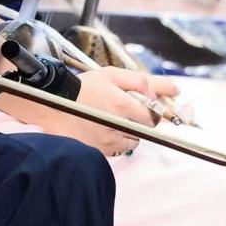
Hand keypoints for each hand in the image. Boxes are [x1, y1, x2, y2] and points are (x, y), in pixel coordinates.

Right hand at [5, 66, 162, 157]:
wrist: (53, 106)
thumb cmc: (83, 88)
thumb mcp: (111, 74)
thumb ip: (141, 81)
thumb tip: (172, 90)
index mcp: (121, 104)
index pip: (154, 114)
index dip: (155, 109)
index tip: (151, 105)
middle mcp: (117, 125)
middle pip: (147, 127)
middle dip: (142, 117)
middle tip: (127, 108)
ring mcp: (110, 141)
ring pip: (135, 139)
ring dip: (131, 129)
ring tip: (112, 118)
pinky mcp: (102, 151)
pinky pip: (121, 148)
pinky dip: (118, 139)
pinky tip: (105, 128)